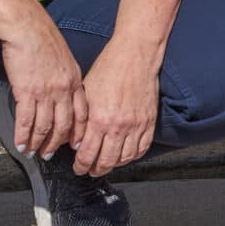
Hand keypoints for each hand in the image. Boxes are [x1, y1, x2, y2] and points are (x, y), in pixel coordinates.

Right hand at [0, 4, 89, 158]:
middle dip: (56, 144)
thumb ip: (65, 76)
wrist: (25, 25)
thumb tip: (61, 92)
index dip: (78, 133)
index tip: (74, 145)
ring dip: (38, 143)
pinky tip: (20, 143)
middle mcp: (64, 89)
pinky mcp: (27, 91)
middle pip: (64, 125)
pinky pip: (26, 120)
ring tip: (31, 152)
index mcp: (74, 80)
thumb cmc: (41, 37)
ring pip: (44, 127)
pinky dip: (23, 135)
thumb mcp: (63, 57)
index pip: (82, 114)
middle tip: (49, 155)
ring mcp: (46, 92)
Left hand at [71, 37, 161, 176]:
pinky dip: (132, 156)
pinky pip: (141, 149)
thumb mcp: (86, 92)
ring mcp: (136, 126)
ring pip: (124, 159)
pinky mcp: (149, 122)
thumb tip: (75, 140)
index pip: (87, 154)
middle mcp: (118, 126)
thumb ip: (81, 119)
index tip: (78, 168)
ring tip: (107, 164)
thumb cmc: (110, 67)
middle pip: (106, 161)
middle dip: (95, 170)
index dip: (81, 165)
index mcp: (99, 118)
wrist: (136, 54)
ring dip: (114, 165)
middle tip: (90, 170)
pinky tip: (125, 155)